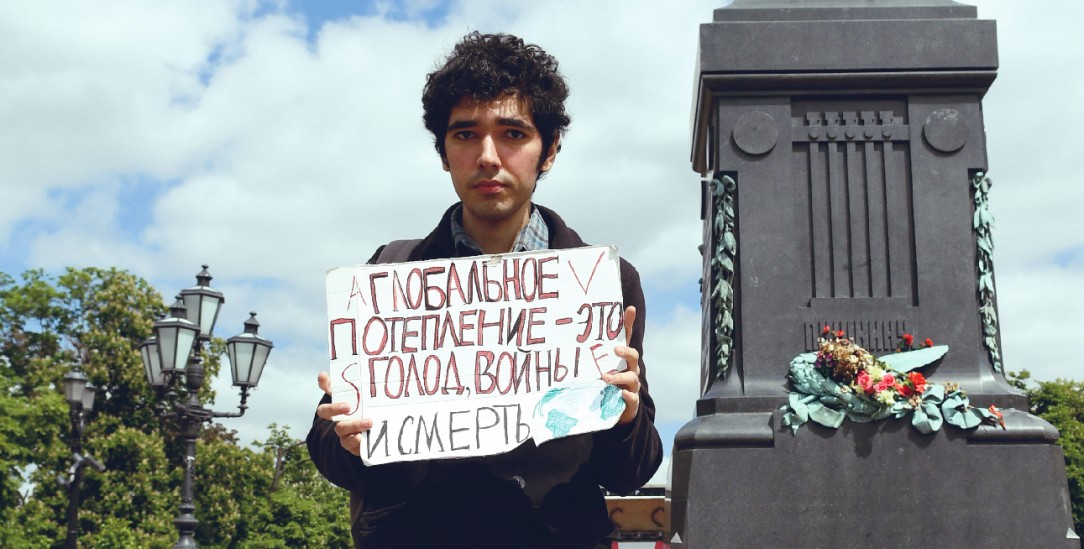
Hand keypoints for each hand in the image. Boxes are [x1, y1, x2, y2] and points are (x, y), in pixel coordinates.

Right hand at [316, 371, 372, 456]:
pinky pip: (347, 443)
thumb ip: (374, 388)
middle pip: (325, 411)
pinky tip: (361, 437)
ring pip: (340, 427)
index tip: (323, 376)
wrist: (380, 434)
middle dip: (333, 408)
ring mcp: (341, 429)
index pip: (329, 389)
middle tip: (347, 406)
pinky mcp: (349, 443)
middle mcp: (337, 415)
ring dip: (353, 424)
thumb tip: (388, 363)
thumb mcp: (375, 398)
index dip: (324, 383)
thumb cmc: (374, 410)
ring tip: (369, 422)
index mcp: (342, 400)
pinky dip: (354, 440)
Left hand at [602, 306, 640, 425]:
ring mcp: (632, 386)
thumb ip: (590, 355)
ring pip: (631, 378)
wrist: (617, 410)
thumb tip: (571, 339)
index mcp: (622, 359)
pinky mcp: (631, 401)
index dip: (629, 323)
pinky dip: (628, 396)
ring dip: (619, 377)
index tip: (630, 309)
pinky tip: (622, 394)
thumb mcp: (597, 368)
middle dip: (625, 352)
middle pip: (633, 356)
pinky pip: (632, 398)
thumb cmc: (605, 384)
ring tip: (605, 378)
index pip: (627, 338)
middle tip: (615, 350)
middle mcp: (630, 369)